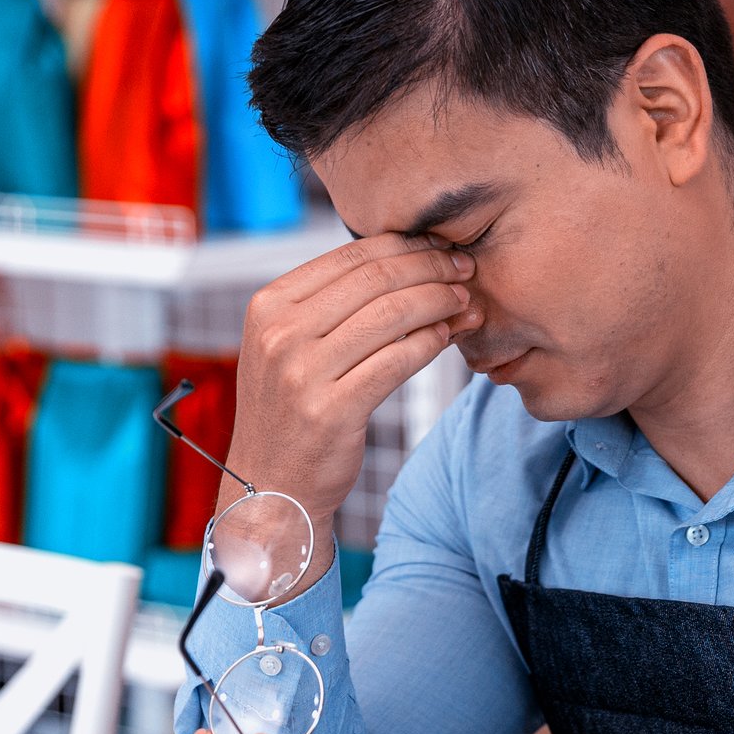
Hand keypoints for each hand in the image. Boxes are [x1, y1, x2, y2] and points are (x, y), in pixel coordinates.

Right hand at [227, 236, 480, 589]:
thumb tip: (404, 259)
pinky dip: (431, 342)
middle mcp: (280, 333)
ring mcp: (302, 373)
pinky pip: (398, 361)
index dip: (405, 245)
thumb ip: (329, 305)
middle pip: (375, 278)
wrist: (271, 487)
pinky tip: (448, 337)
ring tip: (465, 301)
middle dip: (430, 267)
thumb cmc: (291, 411)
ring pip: (392, 315)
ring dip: (439, 301)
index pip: (350, 255)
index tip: (440, 247)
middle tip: (465, 268)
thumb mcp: (288, 346)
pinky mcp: (331, 410)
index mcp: (268, 305)